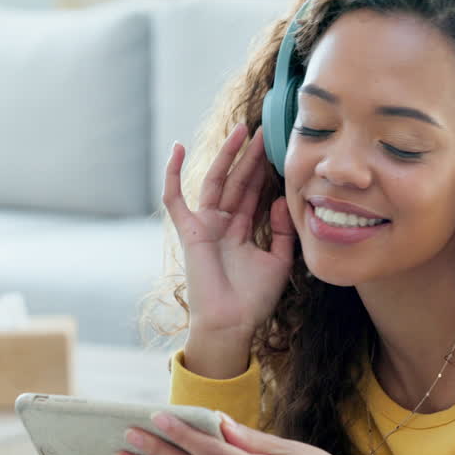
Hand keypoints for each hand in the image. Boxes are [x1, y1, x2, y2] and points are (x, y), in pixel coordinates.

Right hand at [164, 123, 295, 341]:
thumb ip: (281, 231)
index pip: (254, 193)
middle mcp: (222, 224)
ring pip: (216, 182)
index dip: (264, 171)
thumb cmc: (254, 299)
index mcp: (241, 231)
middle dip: (250, 157)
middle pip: (238, 182)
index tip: (277, 148)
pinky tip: (177, 148)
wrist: (233, 323)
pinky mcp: (189, 231)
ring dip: (226, 156)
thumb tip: (278, 199)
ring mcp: (204, 225)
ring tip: (240, 131)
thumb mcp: (279, 261)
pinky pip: (175, 198)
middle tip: (263, 131)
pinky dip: (173, 174)